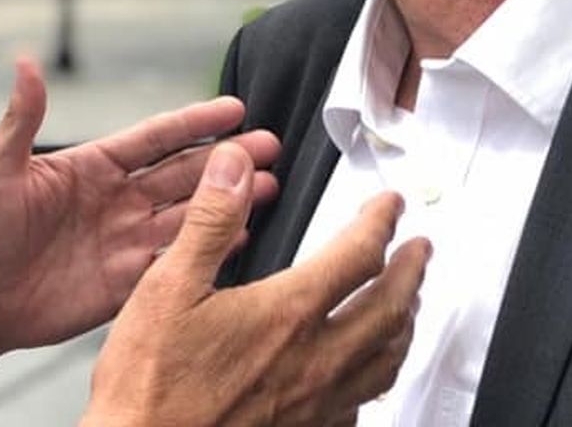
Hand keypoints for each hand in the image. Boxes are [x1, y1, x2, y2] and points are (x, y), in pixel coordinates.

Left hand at [0, 56, 280, 378]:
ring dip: (227, 200)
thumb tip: (25, 62)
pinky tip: (240, 235)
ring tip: (270, 185)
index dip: (194, 121)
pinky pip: (175, 261)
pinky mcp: (126, 283)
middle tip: (271, 145)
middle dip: (227, 158)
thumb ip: (22, 120)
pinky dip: (209, 248)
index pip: (153, 138)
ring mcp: (124, 240)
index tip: (234, 107)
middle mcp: (115, 199)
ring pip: (188, 214)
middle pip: (183, 172)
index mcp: (90, 167)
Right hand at [81, 143, 429, 426]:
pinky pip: (361, 404)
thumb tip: (235, 169)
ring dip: (404, 325)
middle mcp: (314, 360)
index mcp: (286, 314)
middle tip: (421, 250)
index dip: (380, 222)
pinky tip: (365, 374)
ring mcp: (315, 403)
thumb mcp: (167, 286)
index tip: (389, 205)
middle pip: (389, 309)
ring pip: (386, 361)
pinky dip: (375, 378)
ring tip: (408, 306)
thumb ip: (209, 222)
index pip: (357, 256)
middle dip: (411, 272)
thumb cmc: (150, 383)